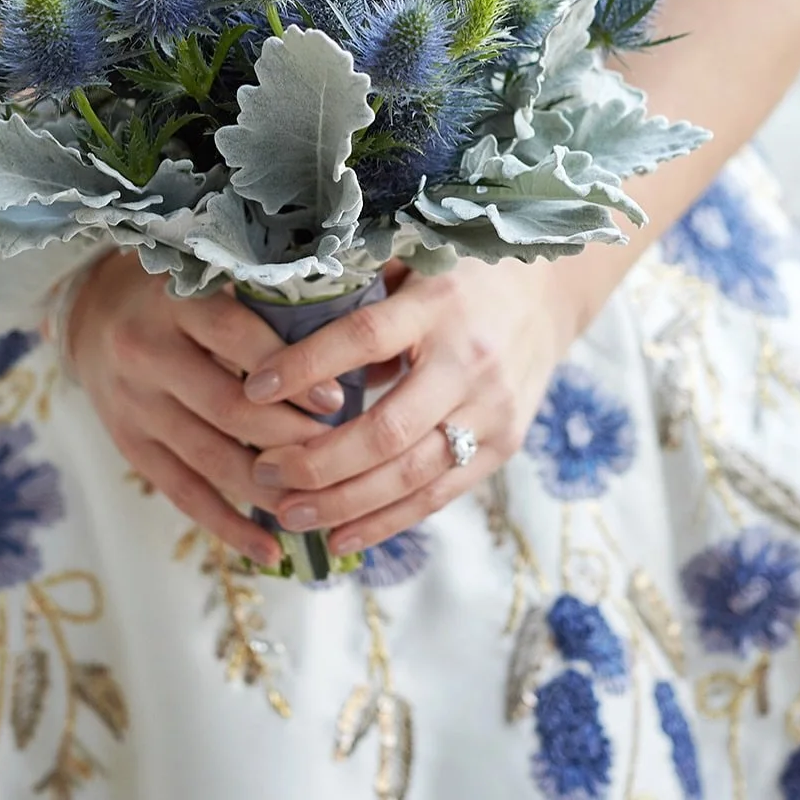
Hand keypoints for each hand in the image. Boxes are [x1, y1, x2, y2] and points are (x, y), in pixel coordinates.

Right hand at [68, 253, 342, 567]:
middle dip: (291, 437)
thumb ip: (263, 303)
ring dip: (269, 488)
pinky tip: (270, 550)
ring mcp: (134, 405)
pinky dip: (229, 526)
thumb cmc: (178, 293)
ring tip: (320, 503)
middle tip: (340, 454)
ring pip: (210, 458)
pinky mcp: (130, 446)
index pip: (236, 338)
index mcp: (175, 303)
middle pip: (228, 408)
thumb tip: (345, 346)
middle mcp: (147, 353)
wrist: (92, 313)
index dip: (288, 371)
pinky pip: (183, 494)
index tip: (336, 399)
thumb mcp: (209, 277)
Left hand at [243, 258, 579, 557]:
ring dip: (344, 503)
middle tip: (263, 470)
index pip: (363, 338)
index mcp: (438, 304)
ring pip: (411, 475)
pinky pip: (439, 495)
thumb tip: (280, 332)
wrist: (546, 294)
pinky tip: (340, 536)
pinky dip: (386, 522)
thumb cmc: (459, 275)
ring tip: (288, 514)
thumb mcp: (412, 263)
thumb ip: (358, 295)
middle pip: (387, 429)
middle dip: (318, 461)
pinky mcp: (504, 446)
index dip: (305, 367)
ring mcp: (493, 410)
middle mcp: (469, 361)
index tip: (253, 388)